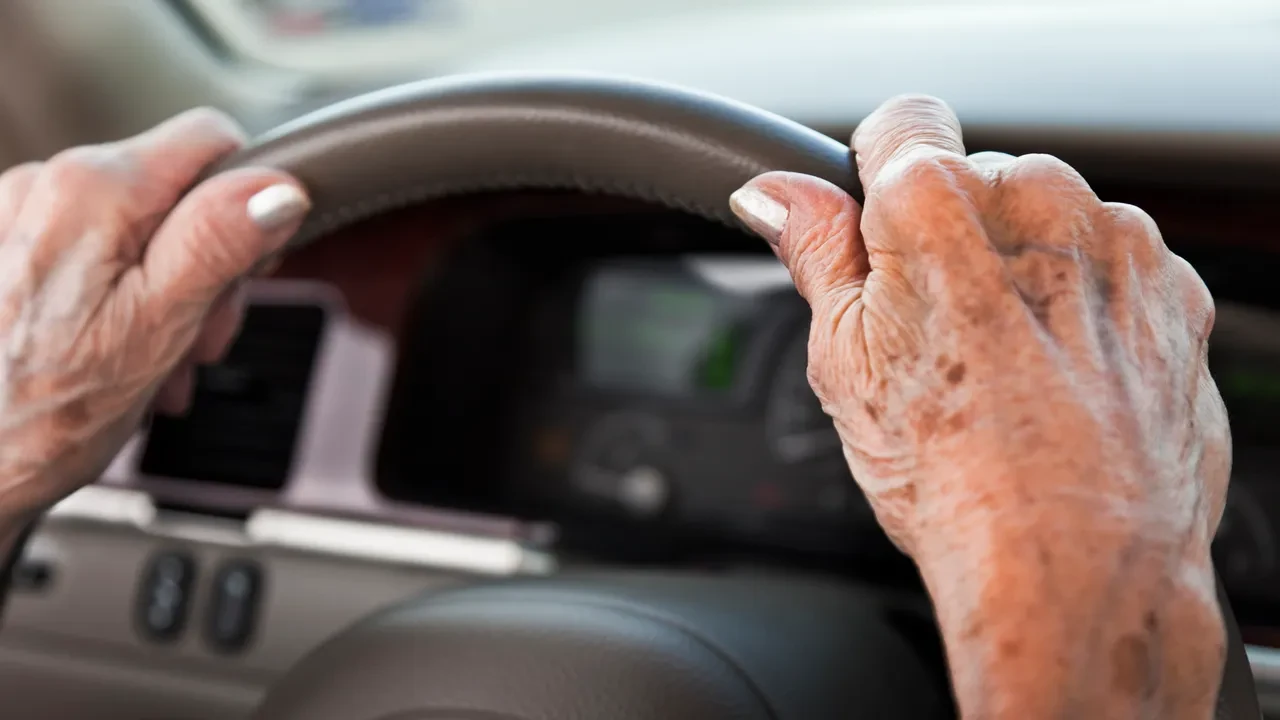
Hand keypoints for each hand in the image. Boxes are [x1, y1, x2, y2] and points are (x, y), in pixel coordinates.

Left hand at [0, 108, 308, 526]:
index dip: (250, 204)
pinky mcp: (9, 247)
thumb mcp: (156, 329)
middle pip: (179, 190)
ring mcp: (21, 214)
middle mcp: (48, 184)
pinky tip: (120, 352)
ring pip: (142, 226)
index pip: (214, 139)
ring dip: (168, 292)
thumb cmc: (38, 417)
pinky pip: (96, 250)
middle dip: (208, 266)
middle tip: (198, 338)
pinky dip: (123, 297)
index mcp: (94, 190)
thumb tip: (276, 188)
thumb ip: (217, 244)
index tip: (247, 270)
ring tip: (156, 360)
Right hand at [730, 96, 1228, 719]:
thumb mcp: (842, 362)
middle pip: (979, 179)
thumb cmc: (954, 478)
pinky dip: (1088, 305)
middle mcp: (1040, 201)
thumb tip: (775, 194)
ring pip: (1050, 224)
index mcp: (939, 205)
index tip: (879, 227)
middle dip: (953, 236)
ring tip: (1003, 368)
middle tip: (936, 333)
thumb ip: (813, 252)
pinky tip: (1059, 379)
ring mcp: (1118, 245)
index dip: (878, 175)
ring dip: (1025, 269)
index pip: (902, 121)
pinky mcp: (1173, 290)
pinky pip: (1114, 267)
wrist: (1074, 568)